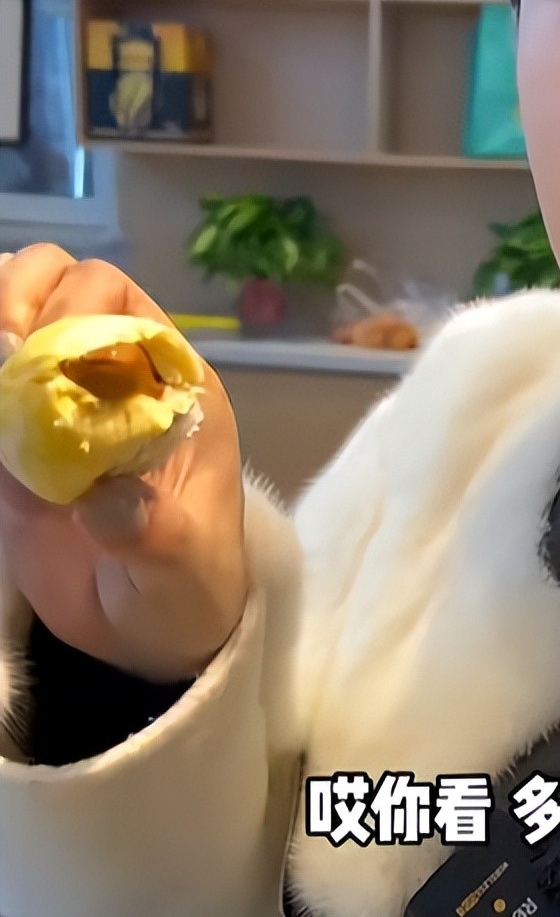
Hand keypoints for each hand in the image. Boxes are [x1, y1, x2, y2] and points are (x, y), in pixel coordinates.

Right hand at [0, 245, 246, 681]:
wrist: (150, 632)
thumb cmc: (184, 588)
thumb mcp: (178, 569)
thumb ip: (151, 533)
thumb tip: (108, 501)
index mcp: (173, 386)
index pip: (122, 302)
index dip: (74, 312)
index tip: (37, 355)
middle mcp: (118, 374)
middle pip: (65, 284)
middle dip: (22, 300)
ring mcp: (64, 397)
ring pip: (21, 311)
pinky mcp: (19, 433)